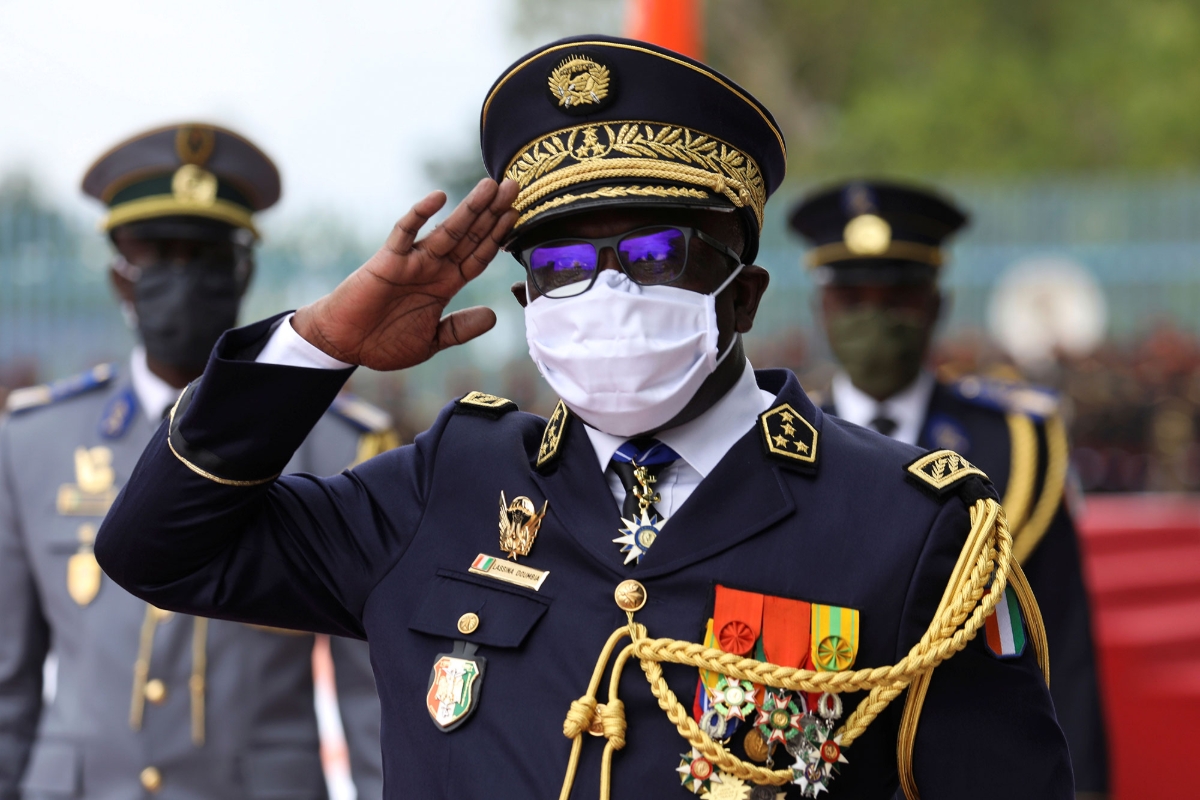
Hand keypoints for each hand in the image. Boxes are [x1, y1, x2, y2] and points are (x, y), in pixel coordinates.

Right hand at [292, 178, 519, 370]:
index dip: (498, 236)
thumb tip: (493, 316)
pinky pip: (405, 233)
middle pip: (470, 236)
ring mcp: (412, 262)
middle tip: (514, 187)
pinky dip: (420, 214)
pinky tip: (438, 197)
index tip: (517, 215)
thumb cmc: (385, 344)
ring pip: (447, 230)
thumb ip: (459, 328)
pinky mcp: (388, 261)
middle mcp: (433, 268)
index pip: (479, 255)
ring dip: (469, 209)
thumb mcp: (432, 342)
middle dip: (492, 213)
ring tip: (490, 187)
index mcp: (445, 285)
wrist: (345, 345)